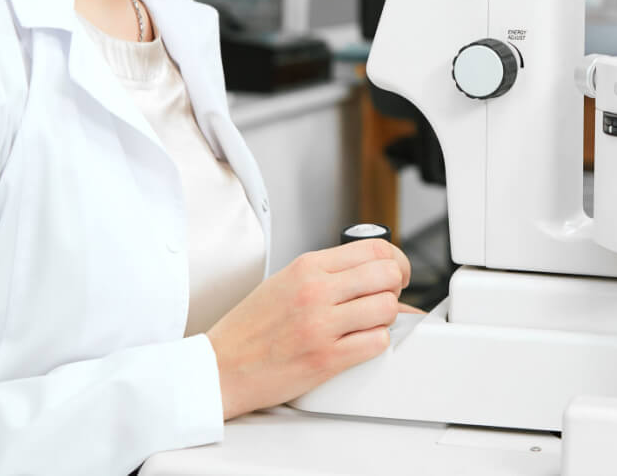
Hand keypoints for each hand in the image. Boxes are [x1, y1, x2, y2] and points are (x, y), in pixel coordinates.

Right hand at [205, 239, 410, 419]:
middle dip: (395, 287)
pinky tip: (360, 343)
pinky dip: (376, 343)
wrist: (220, 367)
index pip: (374, 248)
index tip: (396, 273)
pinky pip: (377, 342)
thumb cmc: (249, 329)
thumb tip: (372, 271)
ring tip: (369, 323)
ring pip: (387, 308)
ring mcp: (321, 324)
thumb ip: (327, 272)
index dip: (395, 261)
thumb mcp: (285, 281)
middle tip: (386, 298)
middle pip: (387, 275)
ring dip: (386, 318)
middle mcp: (316, 291)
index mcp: (307, 266)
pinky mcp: (326, 358)